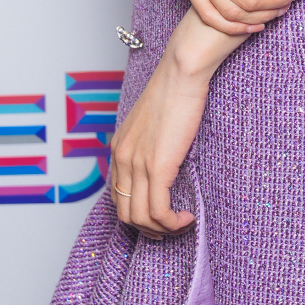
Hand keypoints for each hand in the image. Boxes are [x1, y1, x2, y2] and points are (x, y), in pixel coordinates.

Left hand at [109, 12, 231, 239]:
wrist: (180, 74)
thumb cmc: (173, 92)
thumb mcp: (152, 123)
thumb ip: (149, 145)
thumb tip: (163, 166)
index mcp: (118, 149)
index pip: (118, 197)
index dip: (138, 214)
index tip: (160, 216)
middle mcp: (122, 159)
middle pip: (126, 214)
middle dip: (149, 229)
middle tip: (171, 226)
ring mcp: (137, 165)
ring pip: (141, 219)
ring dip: (163, 230)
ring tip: (182, 222)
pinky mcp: (157, 167)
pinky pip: (158, 211)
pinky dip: (172, 223)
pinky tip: (187, 217)